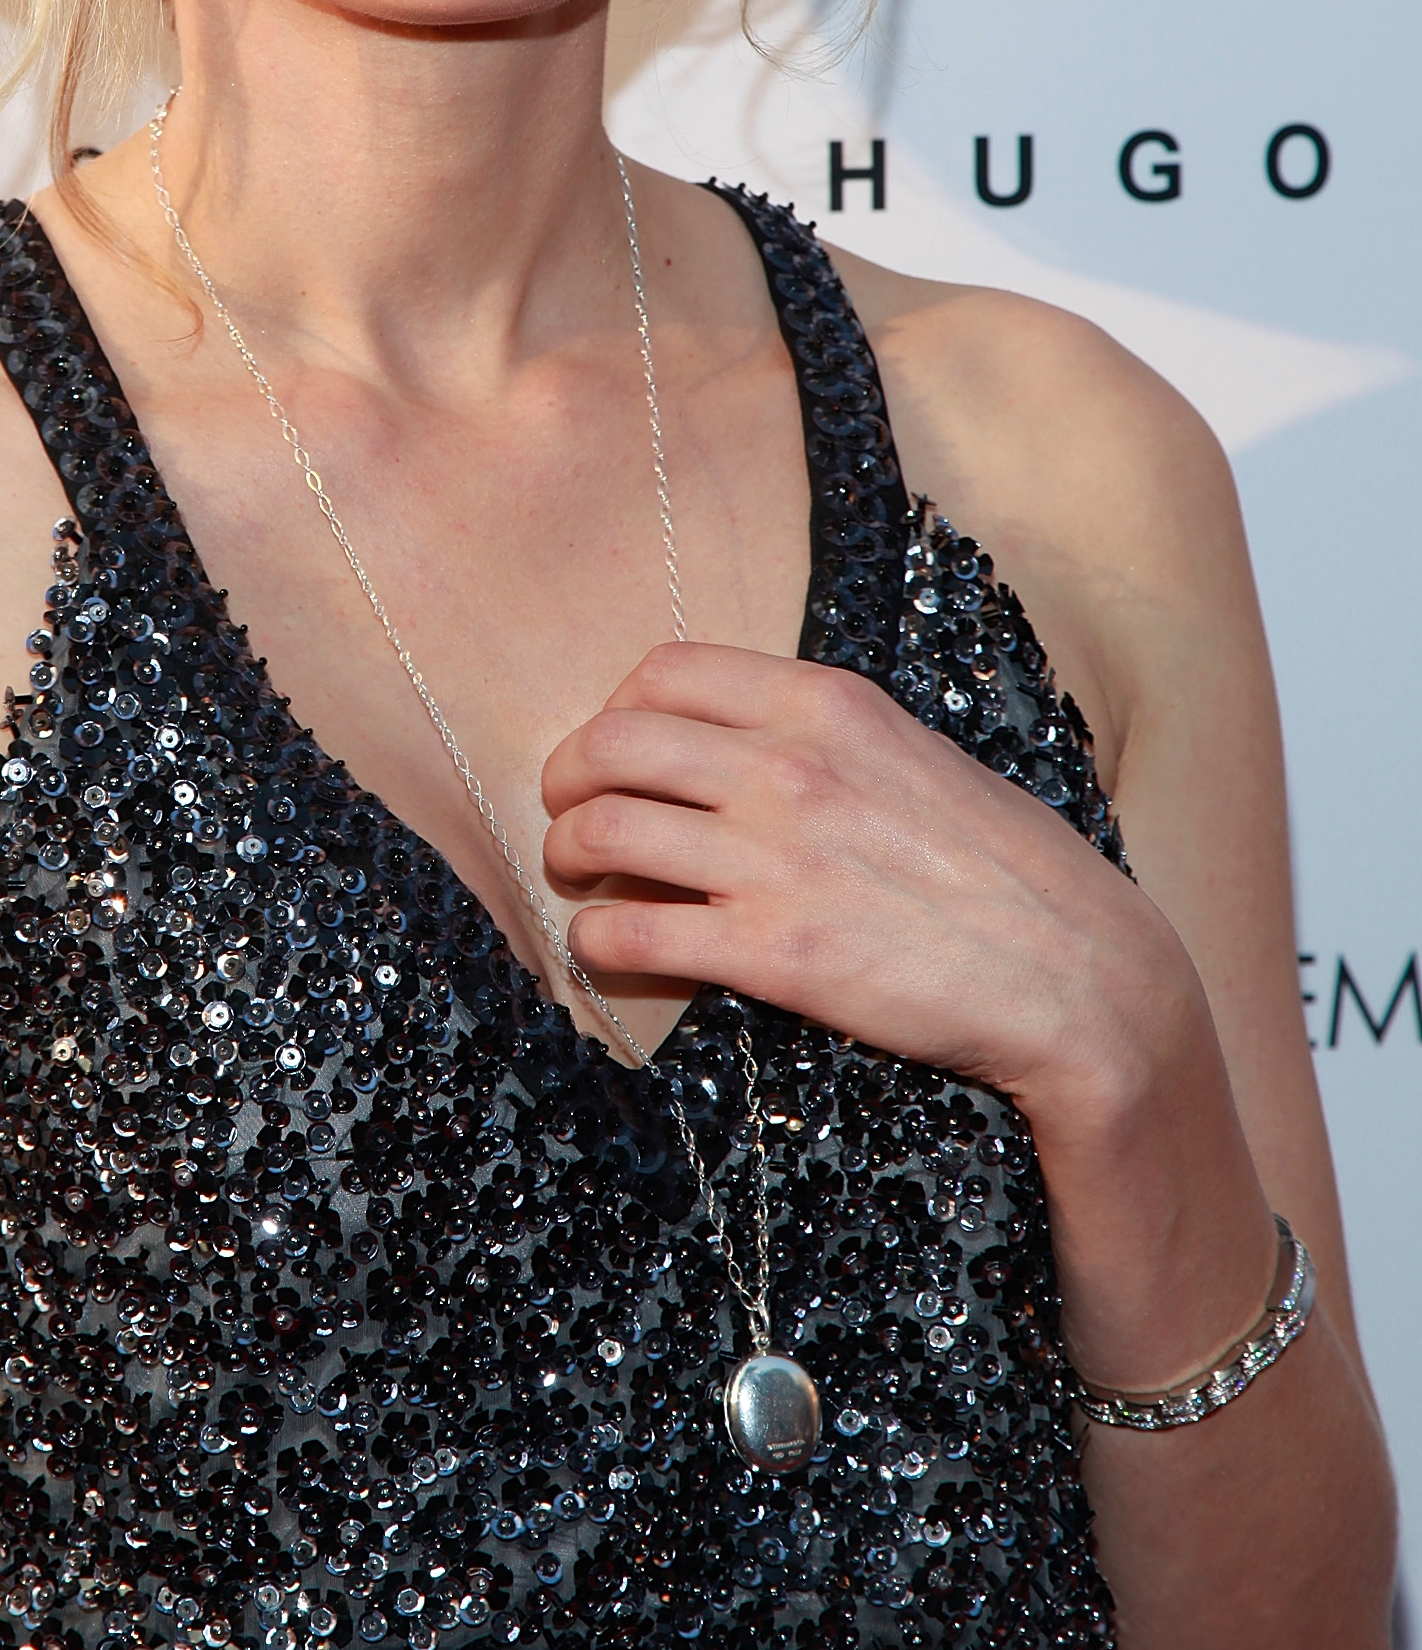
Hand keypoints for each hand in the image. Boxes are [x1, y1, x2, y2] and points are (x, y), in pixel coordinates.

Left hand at [540, 641, 1191, 1128]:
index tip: (613, 747)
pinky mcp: (774, 955)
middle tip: (567, 812)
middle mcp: (790, 767)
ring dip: (568, 854)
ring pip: (602, 834)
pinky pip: (631, 935)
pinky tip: (607, 948)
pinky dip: (597, 941)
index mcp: (828, 704)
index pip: (664, 672)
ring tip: (577, 876)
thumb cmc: (1009, 869)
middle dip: (568, 778)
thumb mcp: (917, 755)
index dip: (615, 710)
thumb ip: (826, 735)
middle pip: (612, 744)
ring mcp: (776, 860)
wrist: (1082, 977)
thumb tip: (739, 737)